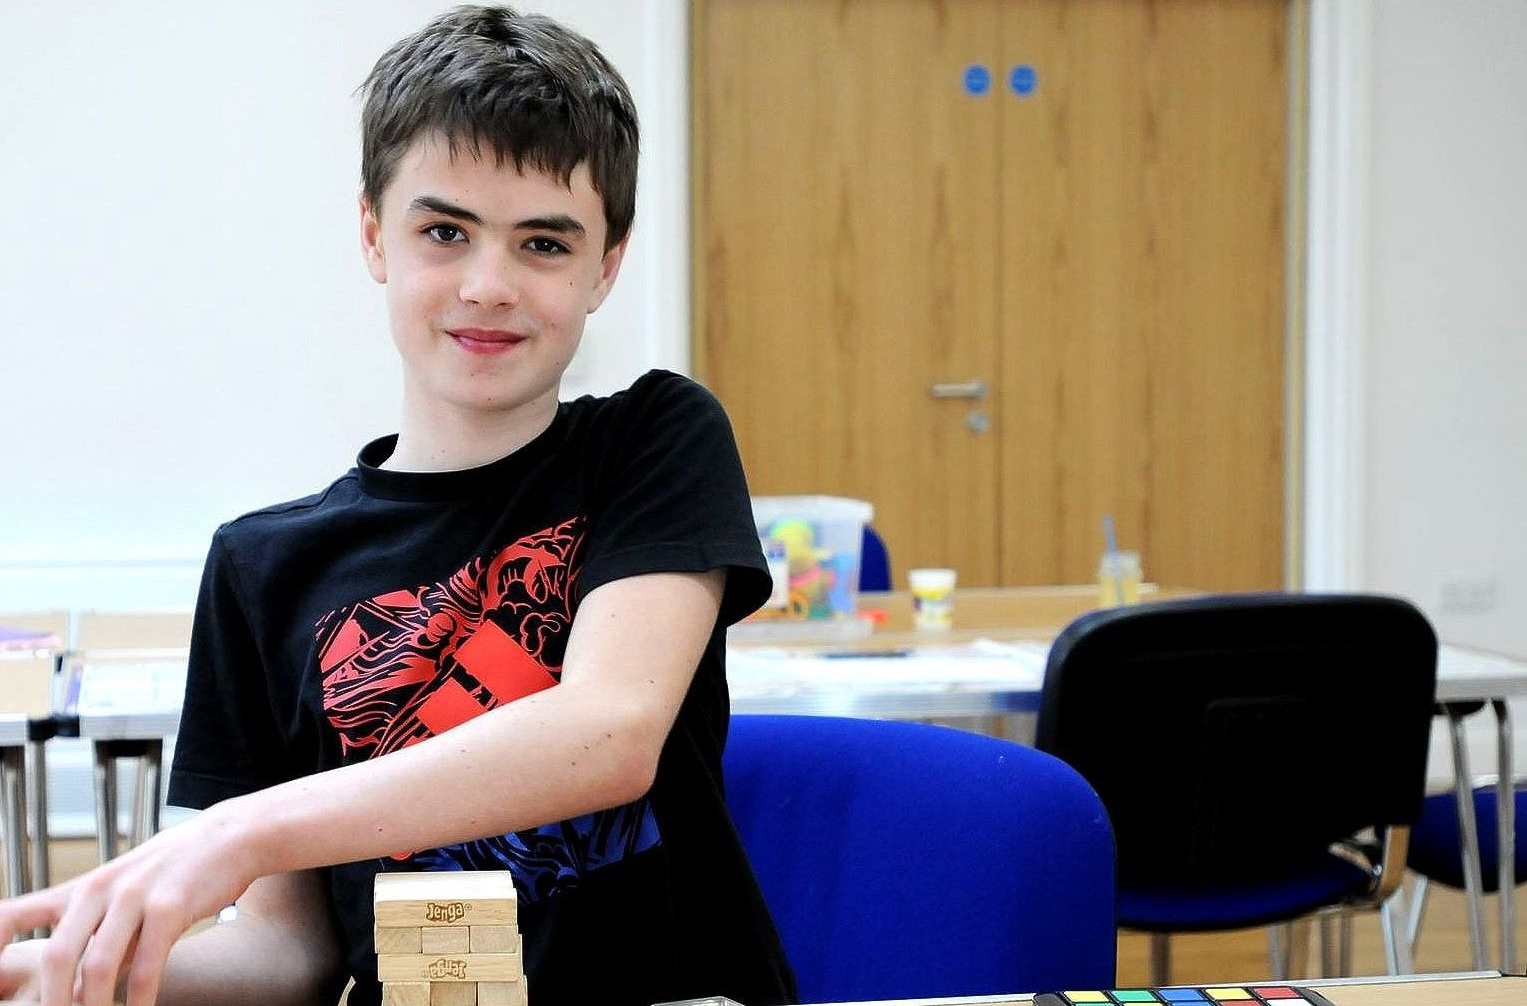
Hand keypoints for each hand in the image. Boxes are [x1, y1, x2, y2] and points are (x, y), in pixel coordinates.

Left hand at [0, 802, 258, 1005]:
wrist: (229, 838)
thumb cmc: (173, 872)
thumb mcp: (123, 896)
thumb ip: (96, 939)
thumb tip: (73, 992)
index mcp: (79, 888)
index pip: (12, 915)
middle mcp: (98, 889)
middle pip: (56, 955)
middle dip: (53, 1002)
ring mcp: (134, 896)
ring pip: (98, 965)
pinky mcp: (170, 906)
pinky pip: (146, 966)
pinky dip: (139, 1000)